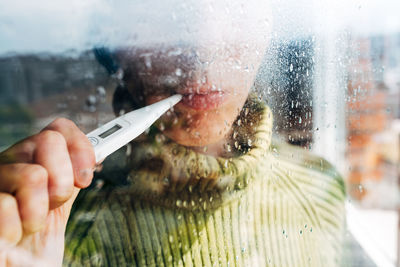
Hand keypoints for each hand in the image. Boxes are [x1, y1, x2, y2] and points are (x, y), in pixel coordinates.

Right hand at [0, 118, 94, 265]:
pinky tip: (9, 237)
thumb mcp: (58, 205)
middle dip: (63, 181)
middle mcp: (8, 164)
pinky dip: (16, 229)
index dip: (81, 146)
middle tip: (52, 204)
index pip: (58, 129)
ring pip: (34, 174)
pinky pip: (6, 205)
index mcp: (30, 161)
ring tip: (28, 225)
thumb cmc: (36, 248)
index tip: (86, 177)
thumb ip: (71, 176)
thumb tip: (98, 150)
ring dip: (39, 212)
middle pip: (50, 140)